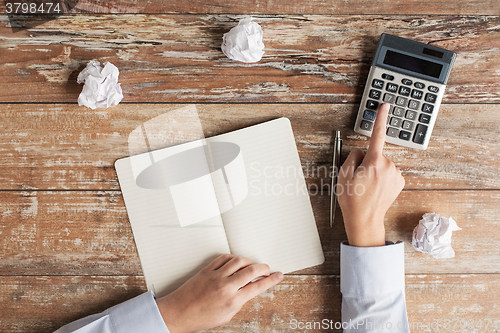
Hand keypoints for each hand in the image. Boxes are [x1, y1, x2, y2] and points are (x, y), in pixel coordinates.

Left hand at [155, 254, 283, 332]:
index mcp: (233, 300)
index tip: (278, 275)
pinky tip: (236, 261)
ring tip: (252, 265)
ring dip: (249, 261)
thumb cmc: (200, 318)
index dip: (272, 280)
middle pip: (252, 270)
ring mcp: (216, 276)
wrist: (178, 313)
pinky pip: (224, 258)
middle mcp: (226, 286)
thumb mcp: (227, 315)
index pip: (258, 286)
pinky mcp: (207, 270)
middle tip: (267, 269)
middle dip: (264, 268)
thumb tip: (250, 290)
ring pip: (239, 260)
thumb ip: (240, 301)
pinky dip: (233, 258)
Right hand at [337, 103, 404, 246]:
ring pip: (381, 163)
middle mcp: (388, 165)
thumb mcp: (343, 175)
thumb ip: (352, 156)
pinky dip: (381, 177)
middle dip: (367, 162)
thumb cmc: (352, 199)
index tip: (385, 106)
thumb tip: (361, 151)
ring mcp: (396, 174)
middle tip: (359, 179)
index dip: (380, 118)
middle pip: (374, 154)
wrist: (365, 220)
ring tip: (366, 186)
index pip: (377, 135)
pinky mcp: (400, 181)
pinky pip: (388, 172)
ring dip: (374, 171)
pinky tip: (375, 189)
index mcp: (374, 162)